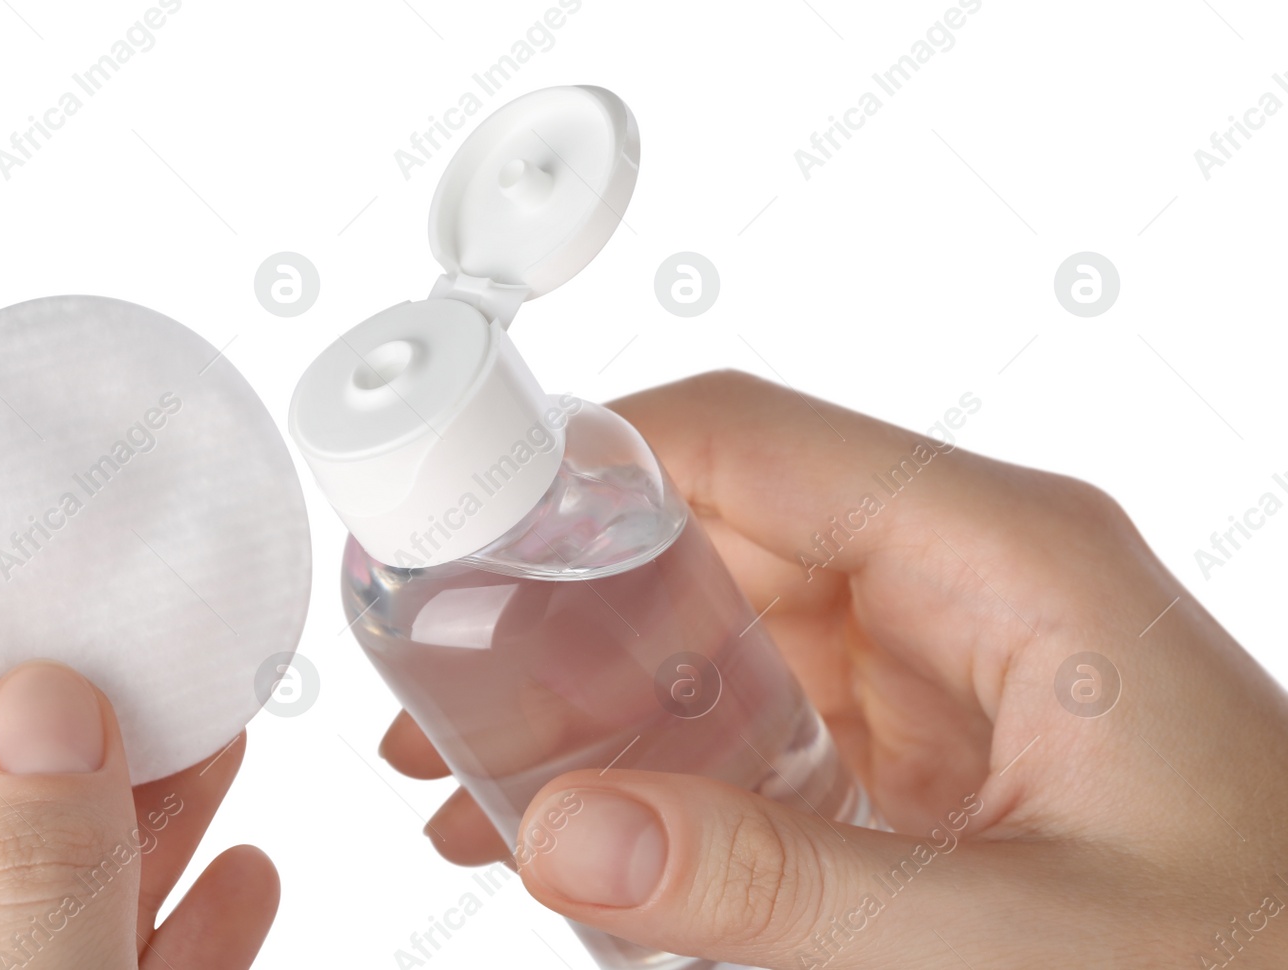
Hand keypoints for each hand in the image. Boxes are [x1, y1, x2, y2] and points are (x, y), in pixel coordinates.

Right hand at [380, 369, 1287, 966]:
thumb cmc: (1266, 960)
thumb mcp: (1017, 938)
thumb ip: (780, 885)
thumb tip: (565, 832)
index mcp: (1009, 560)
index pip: (753, 443)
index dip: (590, 465)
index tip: (462, 527)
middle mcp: (968, 590)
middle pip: (717, 537)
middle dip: (561, 610)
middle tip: (443, 686)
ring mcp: (948, 677)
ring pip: (727, 637)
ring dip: (598, 701)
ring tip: (475, 778)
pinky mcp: (933, 760)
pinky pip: (767, 728)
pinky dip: (668, 772)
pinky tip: (592, 833)